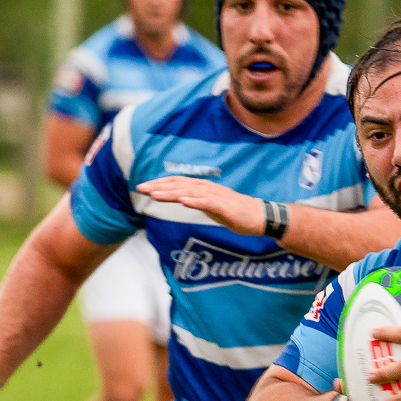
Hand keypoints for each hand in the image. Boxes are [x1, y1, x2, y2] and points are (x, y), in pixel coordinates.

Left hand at [134, 176, 269, 237]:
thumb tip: (182, 199)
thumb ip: (197, 201)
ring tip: (155, 194)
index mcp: (203, 188)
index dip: (160, 184)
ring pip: (189, 192)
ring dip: (171, 193)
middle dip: (159, 186)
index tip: (143, 187)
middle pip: (179, 185)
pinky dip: (194, 201)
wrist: (259, 217)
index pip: (177, 183)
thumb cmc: (236, 212)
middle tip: (140, 188)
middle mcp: (207, 189)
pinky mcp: (224, 207)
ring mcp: (216, 197)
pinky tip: (182, 201)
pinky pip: (207, 203)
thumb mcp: (211, 206)